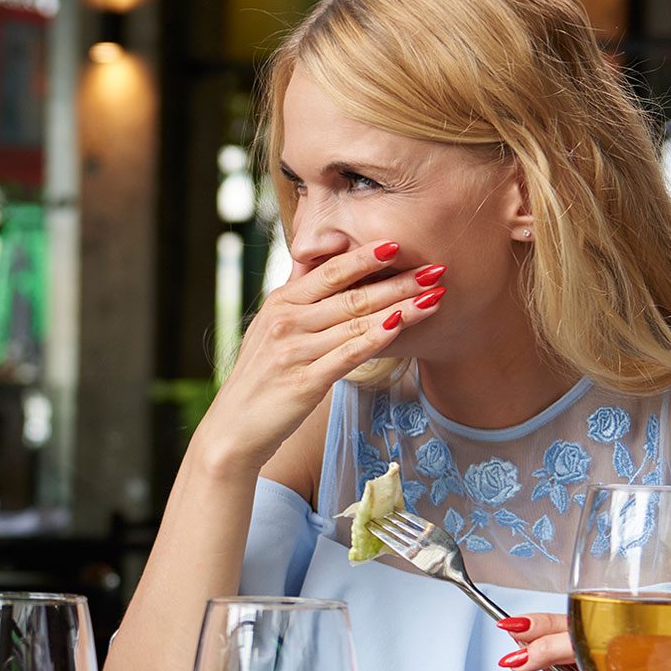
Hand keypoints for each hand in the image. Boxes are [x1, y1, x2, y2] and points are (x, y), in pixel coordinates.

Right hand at [191, 241, 443, 475]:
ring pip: (358, 323)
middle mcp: (287, 322)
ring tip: (434, 297)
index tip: (398, 244)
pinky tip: (401, 327)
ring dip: (401, 309)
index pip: (329, 272)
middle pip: (352, 295)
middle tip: (436, 269)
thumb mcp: (272, 328)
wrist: (234, 426)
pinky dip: (377, 339)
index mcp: (280, 302)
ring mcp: (295, 351)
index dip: (365, 256)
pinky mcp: (306, 382)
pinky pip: (349, 355)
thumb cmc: (261, 375)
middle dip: (399, 281)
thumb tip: (327, 266)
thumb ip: (300, 299)